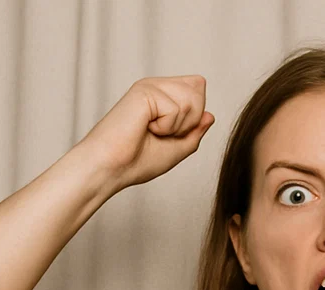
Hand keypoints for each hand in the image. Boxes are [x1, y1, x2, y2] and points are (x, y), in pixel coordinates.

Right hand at [79, 76, 213, 190]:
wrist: (113, 168)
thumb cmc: (139, 160)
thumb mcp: (178, 148)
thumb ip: (196, 131)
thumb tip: (210, 114)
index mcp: (164, 96)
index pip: (198, 87)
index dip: (196, 114)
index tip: (172, 132)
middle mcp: (157, 86)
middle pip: (199, 90)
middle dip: (190, 121)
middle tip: (163, 133)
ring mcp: (149, 86)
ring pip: (191, 98)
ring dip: (178, 125)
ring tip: (154, 131)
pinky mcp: (144, 91)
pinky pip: (176, 109)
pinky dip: (166, 127)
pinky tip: (146, 128)